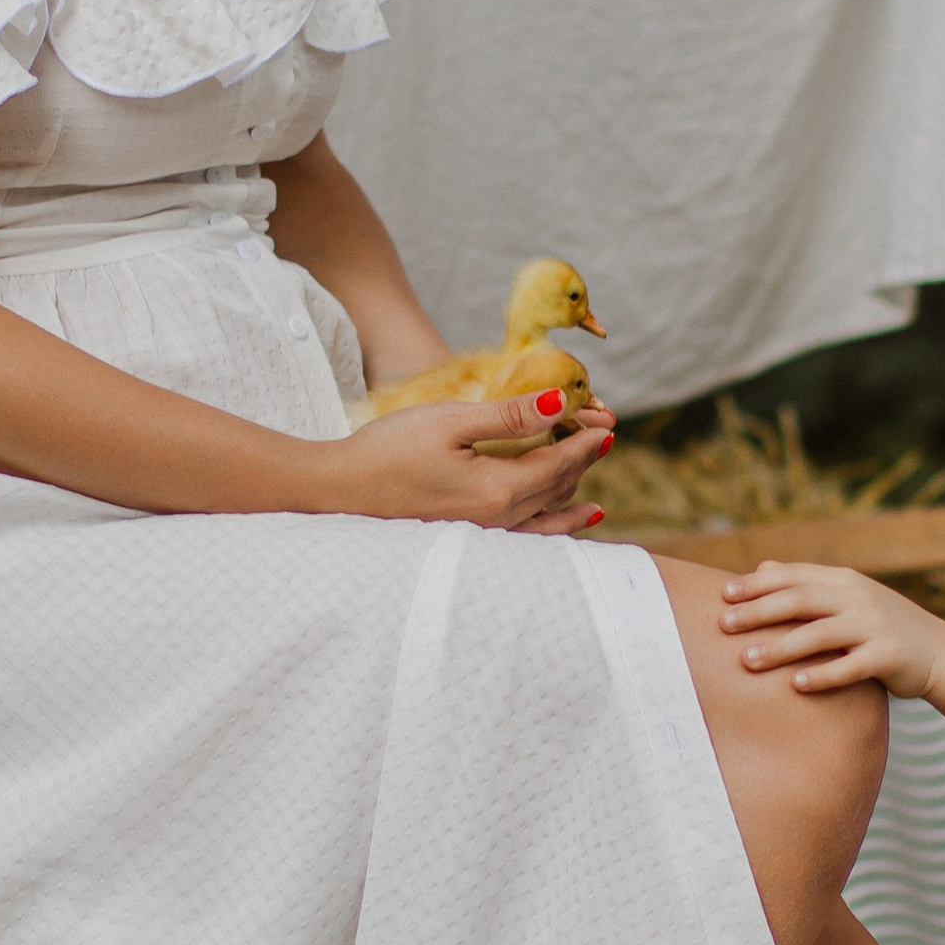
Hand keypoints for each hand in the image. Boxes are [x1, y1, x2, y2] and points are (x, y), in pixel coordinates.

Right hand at [322, 391, 614, 532]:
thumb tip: (561, 402)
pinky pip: (521, 541)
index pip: (558, 464)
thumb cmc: (388, 450)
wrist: (338, 492)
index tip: (607, 424)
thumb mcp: (451, 422)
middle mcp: (498, 521)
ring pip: (542, 521)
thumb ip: (509, 416)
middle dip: (580, 465)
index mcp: (498, 490)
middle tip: (600, 443)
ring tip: (595, 506)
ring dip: (569, 505)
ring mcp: (480, 537)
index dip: (584, 443)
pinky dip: (545, 535)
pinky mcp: (462, 540)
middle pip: (555, 491)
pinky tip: (547, 535)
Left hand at [719, 559, 940, 693]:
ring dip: (781, 647)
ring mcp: (876, 625)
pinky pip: (851, 667)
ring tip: (747, 661)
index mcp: (845, 581)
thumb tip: (761, 567)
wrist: (940, 653)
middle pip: (801, 600)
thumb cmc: (880, 628)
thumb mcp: (848, 598)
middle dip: (759, 612)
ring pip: (821, 633)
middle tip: (723, 625)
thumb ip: (807, 585)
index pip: (794, 576)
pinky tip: (795, 685)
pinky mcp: (890, 656)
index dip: (757, 584)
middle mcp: (859, 597)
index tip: (723, 595)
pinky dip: (823, 675)